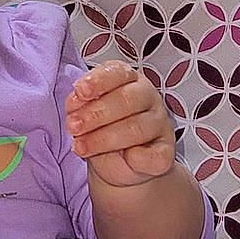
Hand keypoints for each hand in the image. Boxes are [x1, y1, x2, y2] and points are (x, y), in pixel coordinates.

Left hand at [65, 61, 176, 188]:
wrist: (118, 165)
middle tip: (72, 126)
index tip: (80, 91)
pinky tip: (124, 158)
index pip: (118, 72)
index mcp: (129, 79)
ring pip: (136, 128)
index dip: (98, 81)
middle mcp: (147, 97)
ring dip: (103, 139)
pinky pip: (155, 154)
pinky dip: (137, 158)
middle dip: (95, 114)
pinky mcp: (167, 151)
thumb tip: (75, 106)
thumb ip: (82, 105)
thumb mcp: (87, 113)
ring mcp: (160, 124)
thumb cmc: (102, 131)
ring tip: (80, 147)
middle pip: (126, 100)